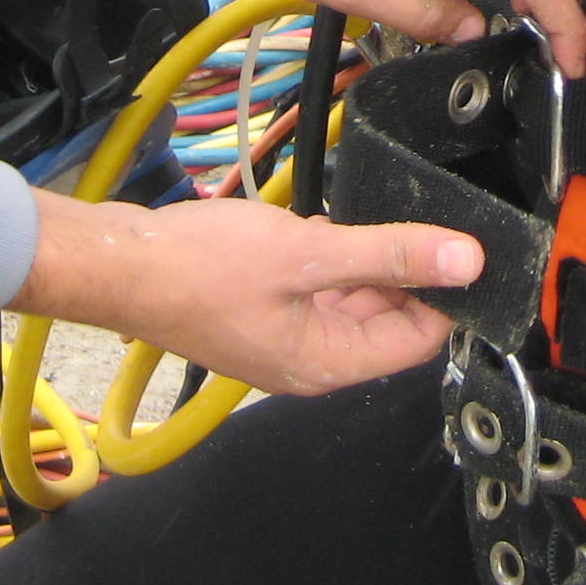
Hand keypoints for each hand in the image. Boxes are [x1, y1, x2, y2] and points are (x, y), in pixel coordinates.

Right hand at [11, 193, 478, 396]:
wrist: (120, 263)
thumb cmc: (197, 269)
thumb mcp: (307, 253)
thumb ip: (390, 253)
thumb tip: (466, 260)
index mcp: (327, 365)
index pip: (420, 340)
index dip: (444, 294)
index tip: (457, 246)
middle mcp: (311, 361)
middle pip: (388, 319)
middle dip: (400, 270)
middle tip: (400, 219)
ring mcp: (285, 337)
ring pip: (352, 298)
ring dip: (360, 259)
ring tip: (348, 220)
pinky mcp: (265, 311)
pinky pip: (317, 285)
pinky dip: (326, 256)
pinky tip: (313, 226)